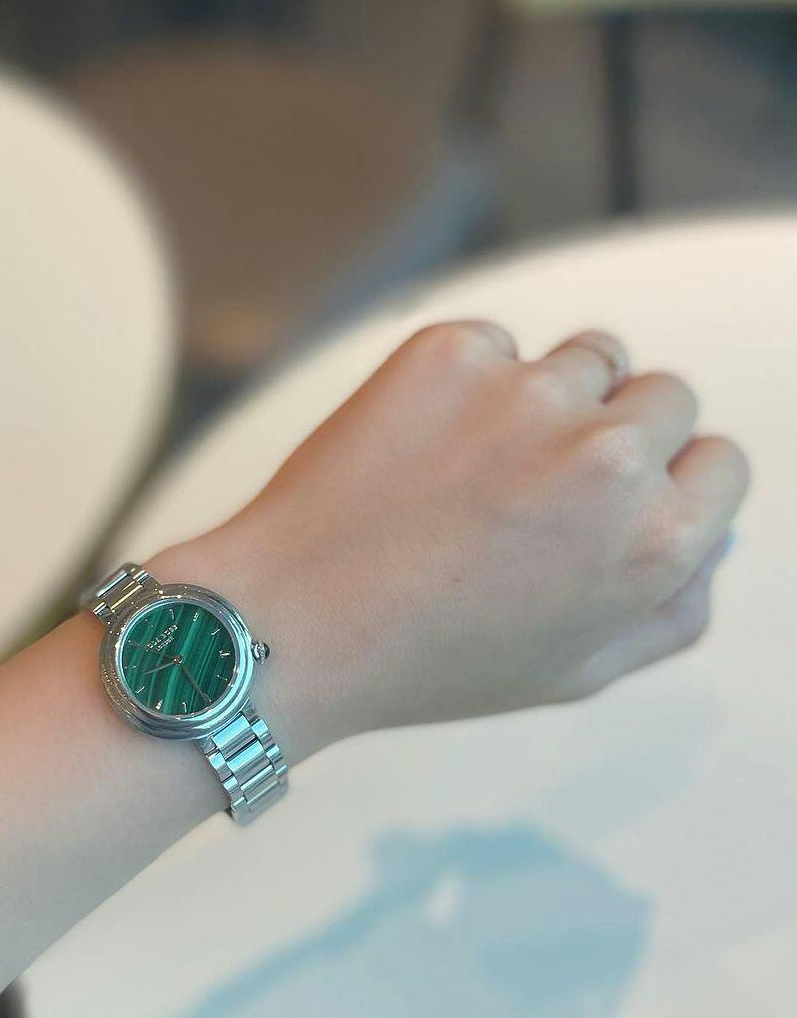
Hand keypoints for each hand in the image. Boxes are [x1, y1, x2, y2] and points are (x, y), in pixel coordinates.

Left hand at [154, 321, 748, 756]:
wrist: (296, 621)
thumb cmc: (432, 660)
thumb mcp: (577, 672)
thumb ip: (671, 607)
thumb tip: (712, 541)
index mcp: (659, 540)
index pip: (720, 460)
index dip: (671, 480)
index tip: (618, 496)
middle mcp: (611, 455)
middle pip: (665, 396)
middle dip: (621, 431)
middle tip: (540, 482)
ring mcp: (530, 392)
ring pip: (589, 356)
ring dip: (554, 396)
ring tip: (478, 461)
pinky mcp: (452, 351)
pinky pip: (496, 345)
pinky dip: (470, 381)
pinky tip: (421, 443)